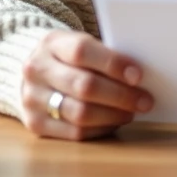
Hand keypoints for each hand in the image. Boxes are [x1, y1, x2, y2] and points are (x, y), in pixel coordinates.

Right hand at [20, 30, 153, 139]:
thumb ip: (103, 55)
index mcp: (51, 43)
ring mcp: (32, 98)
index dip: (113, 64)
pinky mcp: (34, 123)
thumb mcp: (78, 44)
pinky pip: (74, 133)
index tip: (138, 75)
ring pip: (80, 113)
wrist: (33, 72)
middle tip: (145, 100)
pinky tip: (113, 123)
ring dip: (113, 115)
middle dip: (121, 95)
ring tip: (131, 112)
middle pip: (84, 86)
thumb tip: (138, 76)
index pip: (82, 51)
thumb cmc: (68, 58)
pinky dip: (100, 129)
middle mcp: (37, 70)